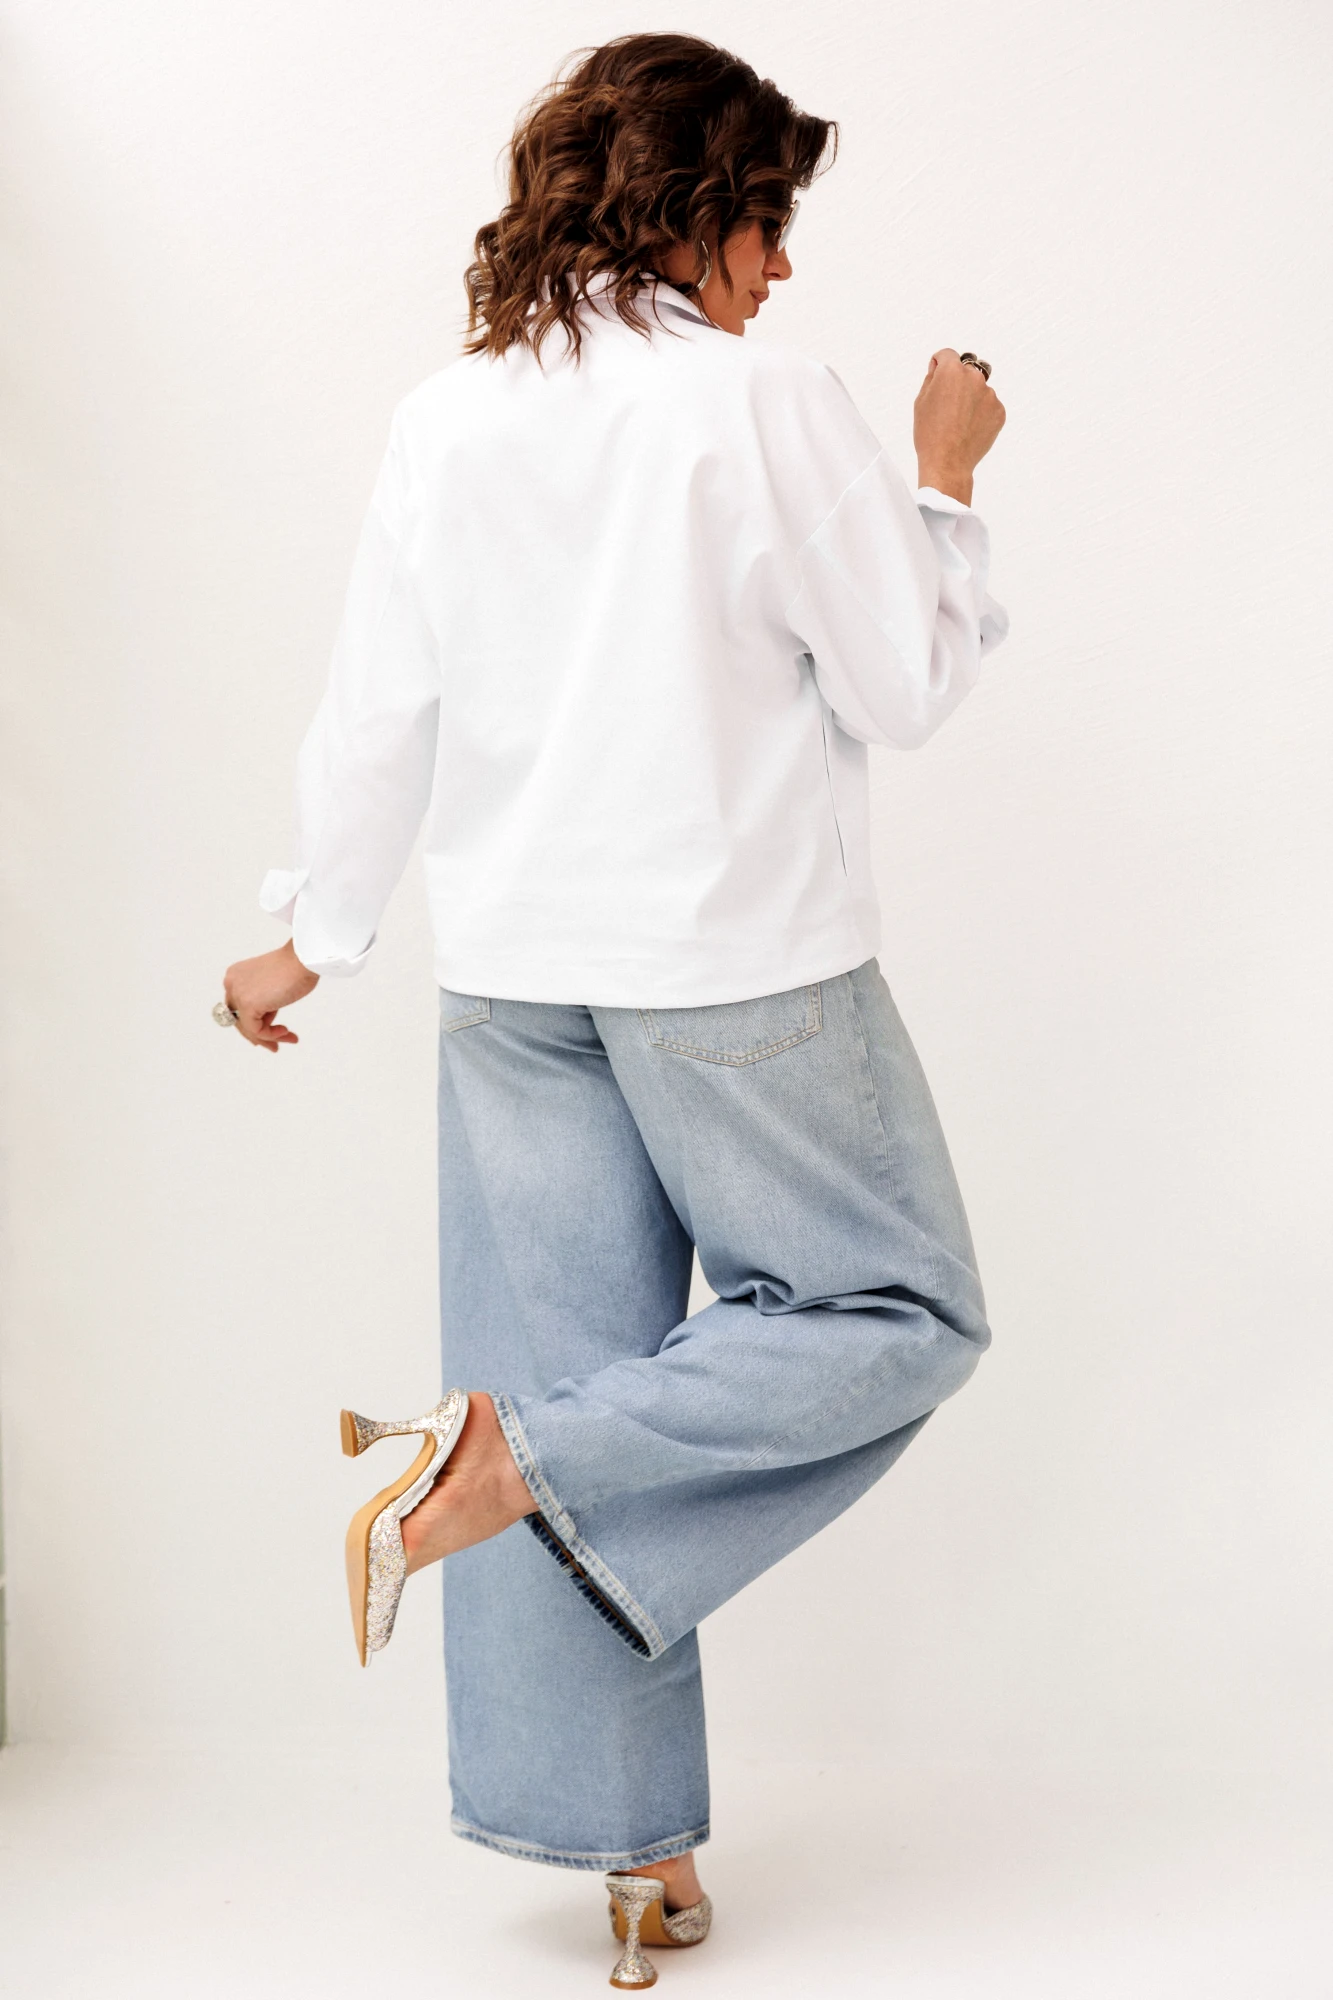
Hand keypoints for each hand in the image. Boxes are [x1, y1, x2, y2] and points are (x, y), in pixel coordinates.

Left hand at [222, 939, 318, 1052]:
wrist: (304, 959)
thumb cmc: (297, 966)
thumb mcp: (272, 985)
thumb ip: (264, 1000)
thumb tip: (264, 1023)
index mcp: (236, 976)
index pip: (238, 1007)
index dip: (253, 1023)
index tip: (271, 1032)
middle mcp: (232, 983)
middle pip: (240, 1020)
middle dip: (260, 1034)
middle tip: (275, 1045)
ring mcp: (238, 994)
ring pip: (248, 1027)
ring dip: (270, 1037)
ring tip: (289, 1038)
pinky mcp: (247, 1005)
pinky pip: (256, 1030)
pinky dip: (271, 1035)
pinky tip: (285, 1031)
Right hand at [913, 348, 1005, 506]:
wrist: (948, 463)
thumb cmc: (930, 435)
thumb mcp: (920, 401)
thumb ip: (932, 378)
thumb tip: (939, 368)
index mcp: (952, 371)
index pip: (948, 354)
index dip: (939, 364)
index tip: (937, 374)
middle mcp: (974, 377)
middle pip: (967, 369)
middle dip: (958, 380)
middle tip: (949, 402)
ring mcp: (989, 394)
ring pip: (979, 388)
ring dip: (971, 398)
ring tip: (959, 421)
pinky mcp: (999, 411)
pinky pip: (989, 405)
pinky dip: (981, 413)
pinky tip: (969, 428)